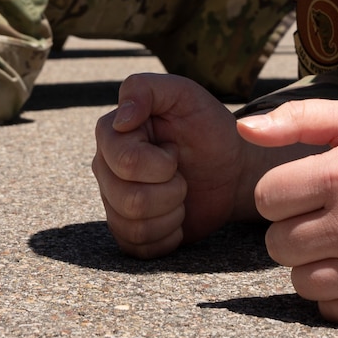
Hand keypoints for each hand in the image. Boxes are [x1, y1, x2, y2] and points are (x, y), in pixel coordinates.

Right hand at [91, 73, 275, 258]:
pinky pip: (139, 248)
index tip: (175, 150)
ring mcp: (113, 202)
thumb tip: (121, 118)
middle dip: (171, 190)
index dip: (161, 164)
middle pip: (128, 199)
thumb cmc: (208, 128)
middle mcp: (105, 168)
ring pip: (133, 226)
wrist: (232, 170)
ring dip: (172, 213)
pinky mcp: (128, 232)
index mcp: (112, 133)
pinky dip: (168, 237)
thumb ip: (146, 89)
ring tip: (181, 195)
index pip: (125, 161)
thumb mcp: (184, 95)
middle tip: (182, 175)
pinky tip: (177, 218)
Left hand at [240, 100, 337, 326]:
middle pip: (276, 244)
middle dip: (298, 229)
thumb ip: (301, 119)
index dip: (284, 193)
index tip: (313, 189)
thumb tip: (244, 129)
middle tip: (334, 217)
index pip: (266, 198)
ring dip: (315, 263)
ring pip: (299, 280)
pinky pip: (329, 309)